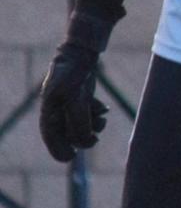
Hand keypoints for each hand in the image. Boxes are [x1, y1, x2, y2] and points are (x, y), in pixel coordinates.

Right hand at [39, 11, 111, 163]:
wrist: (81, 49)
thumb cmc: (74, 72)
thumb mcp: (76, 98)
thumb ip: (79, 122)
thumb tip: (85, 143)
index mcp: (49, 107)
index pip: (50, 135)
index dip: (58, 149)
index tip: (70, 157)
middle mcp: (57, 105)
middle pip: (67, 131)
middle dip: (81, 136)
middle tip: (94, 140)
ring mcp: (69, 100)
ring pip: (80, 122)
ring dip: (92, 124)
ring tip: (102, 118)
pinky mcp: (81, 94)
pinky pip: (88, 111)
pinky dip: (96, 113)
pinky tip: (103, 108)